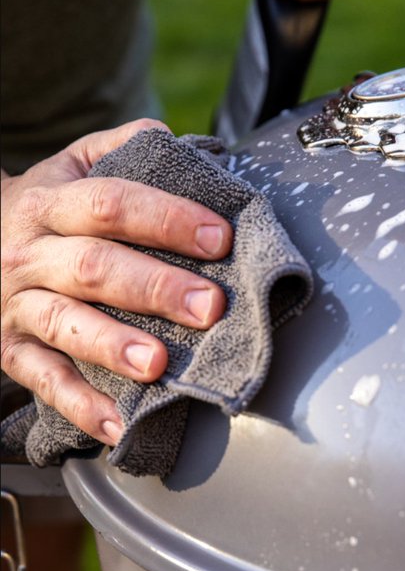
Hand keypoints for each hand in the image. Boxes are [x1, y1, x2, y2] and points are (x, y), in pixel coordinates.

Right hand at [1, 120, 231, 445]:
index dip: (166, 218)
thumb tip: (188, 145)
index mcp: (51, 203)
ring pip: (64, 325)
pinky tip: (119, 425)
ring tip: (157, 364)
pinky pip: (45, 381)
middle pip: (94, 267)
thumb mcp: (72, 164)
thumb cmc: (46, 208)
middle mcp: (30, 254)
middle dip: (155, 287)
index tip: (218, 237)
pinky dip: (82, 405)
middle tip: (210, 306)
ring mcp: (18, 306)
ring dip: (113, 346)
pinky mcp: (11, 351)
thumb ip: (124, 148)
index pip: (111, 204)